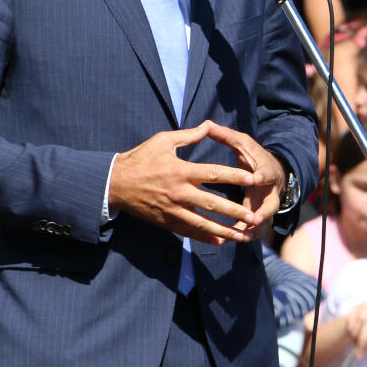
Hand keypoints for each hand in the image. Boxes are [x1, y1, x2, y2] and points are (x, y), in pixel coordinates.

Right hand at [108, 120, 279, 243]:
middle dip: (234, 210)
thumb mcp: (162, 141)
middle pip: (212, 203)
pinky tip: (219, 241)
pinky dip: (204, 237)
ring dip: (223, 230)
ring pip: (202, 223)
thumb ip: (188, 135)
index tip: (253, 179)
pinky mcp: (165, 221)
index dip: (234, 176)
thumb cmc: (140, 159)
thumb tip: (208, 125)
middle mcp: (179, 192)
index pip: (214, 173)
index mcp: (181, 171)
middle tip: (253, 215)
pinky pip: (188, 231)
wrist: (114, 183)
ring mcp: (172, 210)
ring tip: (242, 234)